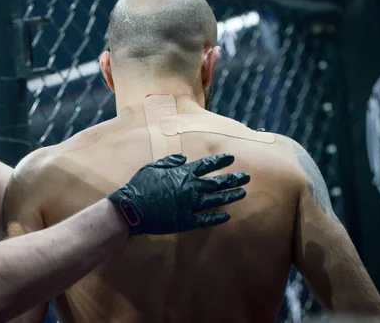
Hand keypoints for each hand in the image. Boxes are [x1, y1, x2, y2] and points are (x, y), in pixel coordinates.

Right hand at [107, 154, 248, 235]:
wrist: (132, 209)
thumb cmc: (140, 186)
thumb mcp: (152, 167)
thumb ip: (169, 162)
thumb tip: (184, 158)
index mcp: (182, 174)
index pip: (206, 165)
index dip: (220, 161)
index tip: (231, 159)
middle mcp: (190, 188)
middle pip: (217, 182)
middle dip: (233, 179)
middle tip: (246, 177)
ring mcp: (190, 205)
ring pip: (216, 199)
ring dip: (230, 196)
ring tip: (242, 193)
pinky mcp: (186, 221)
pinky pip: (206, 219)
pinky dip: (217, 218)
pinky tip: (227, 216)